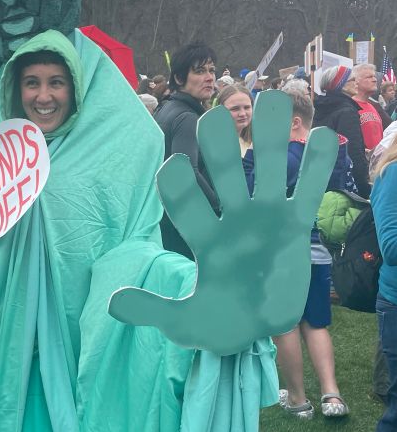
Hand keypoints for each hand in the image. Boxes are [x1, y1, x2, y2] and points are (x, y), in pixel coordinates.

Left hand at [108, 91, 337, 354]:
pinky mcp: (297, 224)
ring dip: (269, 137)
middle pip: (226, 174)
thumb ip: (154, 310)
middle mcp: (233, 218)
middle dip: (220, 147)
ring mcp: (266, 217)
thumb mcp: (185, 324)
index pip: (186, 204)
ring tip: (270, 100)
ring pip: (268, 169)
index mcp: (204, 238)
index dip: (179, 186)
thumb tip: (112, 303)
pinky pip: (308, 189)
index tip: (174, 166)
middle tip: (215, 117)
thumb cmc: (219, 323)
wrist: (259, 331)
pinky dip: (315, 163)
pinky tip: (320, 134)